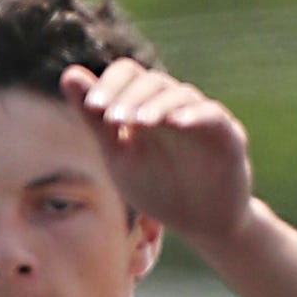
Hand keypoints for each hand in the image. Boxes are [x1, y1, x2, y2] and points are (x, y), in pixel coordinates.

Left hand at [61, 59, 251, 243]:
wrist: (201, 222)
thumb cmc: (159, 187)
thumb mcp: (119, 157)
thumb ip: (95, 120)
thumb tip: (68, 74)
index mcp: (146, 105)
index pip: (128, 75)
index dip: (109, 85)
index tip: (92, 108)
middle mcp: (174, 103)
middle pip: (151, 81)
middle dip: (129, 98)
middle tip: (112, 119)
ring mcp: (201, 116)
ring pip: (179, 95)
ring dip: (156, 106)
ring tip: (138, 123)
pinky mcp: (227, 134)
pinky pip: (211, 115)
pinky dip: (194, 115)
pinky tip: (176, 123)